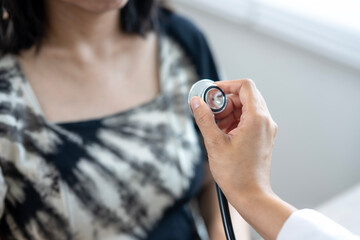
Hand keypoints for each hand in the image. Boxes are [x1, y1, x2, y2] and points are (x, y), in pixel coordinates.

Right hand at [190, 79, 295, 239]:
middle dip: (224, 102)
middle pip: (244, 97)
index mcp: (257, 118)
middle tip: (209, 113)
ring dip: (227, 112)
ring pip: (245, 108)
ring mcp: (265, 129)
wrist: (251, 195)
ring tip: (214, 127)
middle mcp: (265, 121)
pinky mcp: (262, 137)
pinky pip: (248, 120)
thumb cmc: (235, 174)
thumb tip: (195, 101)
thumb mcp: (214, 143)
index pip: (245, 86)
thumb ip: (204, 118)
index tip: (211, 93)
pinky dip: (233, 122)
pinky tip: (222, 134)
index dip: (226, 85)